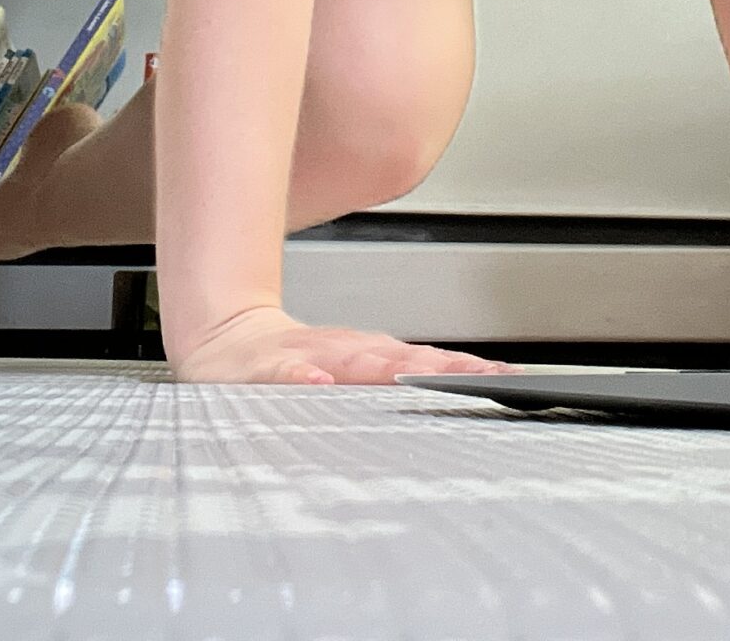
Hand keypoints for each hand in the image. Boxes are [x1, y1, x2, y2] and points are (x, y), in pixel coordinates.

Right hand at [168, 305, 517, 385]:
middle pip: (400, 359)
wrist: (226, 338)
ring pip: (350, 360)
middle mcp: (345, 350)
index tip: (504, 379)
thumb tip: (457, 391)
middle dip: (441, 369)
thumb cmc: (297, 365)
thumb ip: (394, 383)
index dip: (465, 369)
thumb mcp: (348, 373)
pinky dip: (300, 378)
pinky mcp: (266, 367)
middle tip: (480, 378)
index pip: (426, 361)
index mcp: (367, 354)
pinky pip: (283, 374)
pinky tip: (315, 385)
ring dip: (382, 369)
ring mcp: (307, 357)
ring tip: (413, 378)